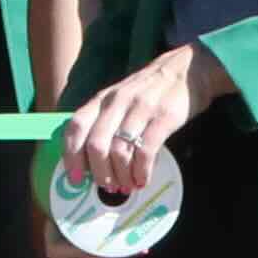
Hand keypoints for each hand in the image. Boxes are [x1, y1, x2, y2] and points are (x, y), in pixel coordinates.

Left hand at [57, 46, 217, 217]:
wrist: (186, 69)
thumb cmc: (149, 91)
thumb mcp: (120, 98)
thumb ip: (104, 122)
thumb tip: (91, 162)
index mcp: (102, 99)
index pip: (76, 126)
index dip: (71, 155)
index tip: (75, 178)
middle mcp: (118, 102)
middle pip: (96, 144)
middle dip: (99, 172)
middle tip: (108, 187)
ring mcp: (141, 109)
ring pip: (119, 151)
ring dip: (121, 176)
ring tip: (127, 187)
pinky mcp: (164, 117)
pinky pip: (146, 151)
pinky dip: (141, 171)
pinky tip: (143, 179)